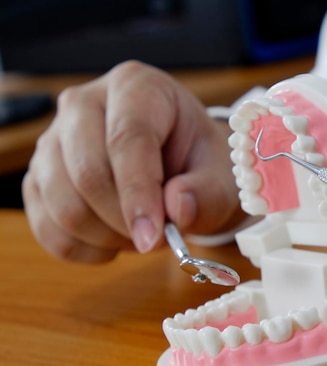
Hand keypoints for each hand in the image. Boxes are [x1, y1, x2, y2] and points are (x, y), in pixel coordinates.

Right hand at [23, 61, 244, 262]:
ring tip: (143, 233)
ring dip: (108, 237)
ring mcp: (52, 140)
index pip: (127, 138)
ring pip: (63, 206)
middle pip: (87, 174)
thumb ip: (207, 192)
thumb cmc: (200, 163)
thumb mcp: (221, 175)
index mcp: (136, 87)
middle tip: (160, 236)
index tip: (153, 237)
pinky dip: (85, 249)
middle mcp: (83, 103)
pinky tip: (116, 241)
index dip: (139, 193)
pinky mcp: (37, 177)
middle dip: (126, 221)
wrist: (178, 164)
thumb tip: (177, 208)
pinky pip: (48, 228)